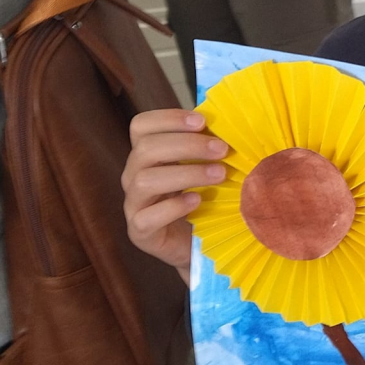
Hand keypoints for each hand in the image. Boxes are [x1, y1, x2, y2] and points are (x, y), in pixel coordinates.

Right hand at [122, 109, 228, 283]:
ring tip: (219, 175)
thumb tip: (231, 123)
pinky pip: (147, 217)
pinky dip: (174, 207)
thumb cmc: (202, 202)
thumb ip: (208, 149)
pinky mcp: (140, 232)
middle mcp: (134, 176)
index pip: (141, 126)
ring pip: (145, 180)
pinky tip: (198, 201)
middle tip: (222, 149)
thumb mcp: (203, 170)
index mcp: (147, 155)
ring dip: (186, 173)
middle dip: (187, 145)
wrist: (196, 246)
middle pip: (145, 149)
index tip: (202, 121)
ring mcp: (133, 205)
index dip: (168, 118)